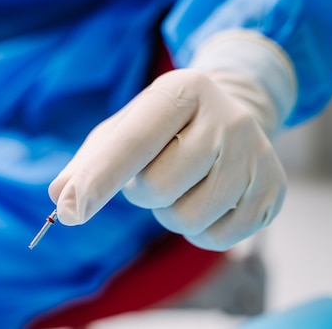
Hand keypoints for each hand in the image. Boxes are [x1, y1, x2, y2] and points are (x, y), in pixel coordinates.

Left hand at [49, 31, 295, 250]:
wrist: (235, 114)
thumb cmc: (165, 127)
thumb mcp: (124, 128)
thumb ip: (89, 161)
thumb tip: (58, 198)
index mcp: (181, 92)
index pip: (133, 143)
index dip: (98, 180)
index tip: (68, 212)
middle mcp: (227, 119)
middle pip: (156, 188)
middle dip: (143, 191)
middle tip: (158, 169)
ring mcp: (257, 156)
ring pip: (185, 219)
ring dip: (169, 212)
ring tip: (184, 183)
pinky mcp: (273, 191)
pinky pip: (214, 239)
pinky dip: (197, 230)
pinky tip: (207, 198)